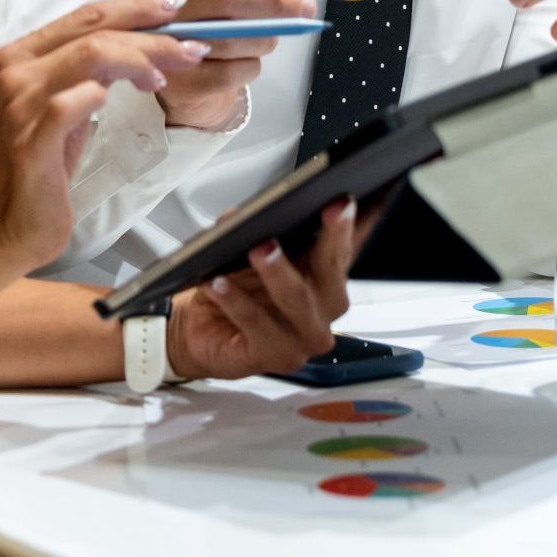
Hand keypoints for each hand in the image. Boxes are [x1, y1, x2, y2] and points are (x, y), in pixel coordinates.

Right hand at [0, 0, 209, 274]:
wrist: (4, 222)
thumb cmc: (41, 162)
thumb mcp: (66, 104)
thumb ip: (88, 68)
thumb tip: (139, 40)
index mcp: (21, 54)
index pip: (85, 15)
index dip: (135, 8)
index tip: (175, 7)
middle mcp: (14, 71)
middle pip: (93, 31)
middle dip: (151, 34)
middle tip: (191, 45)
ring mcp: (19, 105)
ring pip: (89, 57)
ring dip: (140, 60)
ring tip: (165, 77)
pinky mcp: (30, 142)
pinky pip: (70, 104)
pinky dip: (101, 94)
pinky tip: (131, 99)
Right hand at [153, 0, 317, 131]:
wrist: (192, 77)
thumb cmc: (216, 23)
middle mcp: (165, 6)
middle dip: (272, 2)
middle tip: (304, 6)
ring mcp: (168, 46)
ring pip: (233, 38)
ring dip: (264, 39)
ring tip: (268, 38)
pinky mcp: (180, 82)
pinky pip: (230, 72)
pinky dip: (250, 66)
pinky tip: (246, 61)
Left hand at [167, 201, 369, 380]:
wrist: (200, 330)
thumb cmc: (233, 288)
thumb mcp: (244, 247)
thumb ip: (251, 227)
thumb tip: (244, 213)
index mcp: (325, 275)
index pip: (347, 243)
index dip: (356, 222)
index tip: (351, 198)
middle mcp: (324, 307)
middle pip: (334, 271)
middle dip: (331, 238)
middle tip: (324, 210)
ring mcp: (306, 337)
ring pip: (298, 300)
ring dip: (278, 272)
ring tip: (259, 250)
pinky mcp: (279, 358)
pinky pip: (259, 326)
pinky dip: (237, 302)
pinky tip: (219, 284)